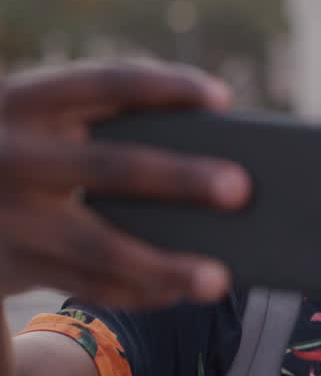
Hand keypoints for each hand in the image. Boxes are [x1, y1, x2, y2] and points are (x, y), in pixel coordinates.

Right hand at [0, 60, 250, 305]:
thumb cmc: (22, 150)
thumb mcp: (38, 122)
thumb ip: (103, 125)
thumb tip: (211, 150)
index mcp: (24, 101)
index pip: (103, 83)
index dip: (165, 87)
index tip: (224, 98)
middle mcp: (11, 155)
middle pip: (110, 166)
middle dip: (179, 178)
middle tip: (241, 189)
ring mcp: (9, 216)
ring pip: (100, 246)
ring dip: (165, 267)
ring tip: (220, 279)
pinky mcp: (12, 264)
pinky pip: (87, 284)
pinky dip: (138, 292)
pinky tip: (178, 293)